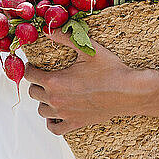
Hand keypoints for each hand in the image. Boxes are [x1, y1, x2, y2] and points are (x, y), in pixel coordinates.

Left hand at [24, 30, 149, 135]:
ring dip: (43, 101)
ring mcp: (64, 114)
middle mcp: (56, 100)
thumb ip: (65, 38)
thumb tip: (48, 30)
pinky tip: (56, 114)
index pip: (29, 75)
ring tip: (52, 92)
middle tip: (46, 76)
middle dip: (37, 83)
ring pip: (41, 110)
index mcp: (54, 81)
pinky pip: (54, 128)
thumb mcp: (88, 49)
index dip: (30, 68)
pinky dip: (51, 122)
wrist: (128, 92)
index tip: (35, 65)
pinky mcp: (75, 123)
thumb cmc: (110, 69)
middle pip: (33, 92)